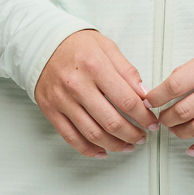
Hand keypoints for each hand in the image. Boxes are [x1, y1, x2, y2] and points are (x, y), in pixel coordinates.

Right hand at [35, 29, 158, 157]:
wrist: (42, 44)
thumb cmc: (77, 45)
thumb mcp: (107, 47)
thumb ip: (127, 71)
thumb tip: (144, 95)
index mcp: (95, 67)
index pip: (126, 100)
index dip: (143, 117)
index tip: (151, 122)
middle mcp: (77, 86)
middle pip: (111, 122)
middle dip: (132, 134)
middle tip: (142, 137)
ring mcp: (62, 100)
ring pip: (93, 134)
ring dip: (115, 145)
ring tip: (127, 145)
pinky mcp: (51, 111)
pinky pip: (72, 138)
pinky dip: (89, 150)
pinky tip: (103, 151)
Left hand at [145, 38, 193, 156]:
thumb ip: (190, 71)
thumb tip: (164, 91)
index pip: (176, 84)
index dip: (157, 96)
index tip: (150, 101)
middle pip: (185, 110)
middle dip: (166, 117)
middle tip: (161, 117)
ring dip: (180, 132)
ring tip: (174, 129)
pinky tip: (191, 148)